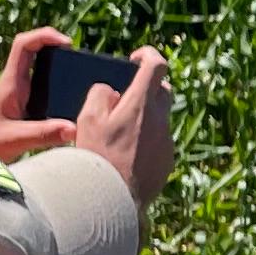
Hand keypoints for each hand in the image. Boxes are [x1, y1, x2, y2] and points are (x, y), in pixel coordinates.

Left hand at [0, 28, 78, 167]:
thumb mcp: (15, 139)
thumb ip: (44, 134)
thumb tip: (74, 128)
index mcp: (10, 83)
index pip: (24, 44)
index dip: (45, 35)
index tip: (66, 43)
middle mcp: (13, 85)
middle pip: (33, 52)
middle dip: (55, 48)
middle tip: (77, 58)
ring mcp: (16, 96)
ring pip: (37, 71)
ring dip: (55, 67)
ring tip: (78, 76)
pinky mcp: (18, 109)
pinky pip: (39, 89)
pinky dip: (54, 88)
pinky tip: (67, 103)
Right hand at [74, 48, 171, 209]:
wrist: (112, 200)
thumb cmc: (97, 158)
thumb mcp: (88, 119)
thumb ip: (101, 95)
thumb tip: (112, 92)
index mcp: (141, 104)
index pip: (156, 64)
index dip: (147, 54)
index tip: (135, 58)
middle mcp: (160, 120)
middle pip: (163, 90)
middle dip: (148, 86)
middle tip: (127, 95)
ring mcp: (167, 142)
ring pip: (160, 119)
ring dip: (145, 118)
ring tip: (120, 132)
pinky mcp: (167, 161)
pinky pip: (159, 142)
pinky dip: (146, 141)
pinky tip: (126, 155)